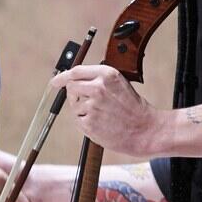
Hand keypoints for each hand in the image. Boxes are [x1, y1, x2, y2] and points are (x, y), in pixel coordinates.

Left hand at [50, 64, 167, 156]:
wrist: (145, 130)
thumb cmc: (134, 109)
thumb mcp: (119, 84)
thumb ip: (99, 79)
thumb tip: (76, 79)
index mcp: (107, 74)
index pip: (76, 71)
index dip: (63, 76)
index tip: (56, 81)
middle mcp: (98, 87)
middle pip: (71, 87)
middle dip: (74, 94)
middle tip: (85, 102)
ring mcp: (92, 106)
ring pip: (74, 105)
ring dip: (83, 110)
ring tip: (102, 115)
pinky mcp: (89, 123)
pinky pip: (78, 120)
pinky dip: (86, 123)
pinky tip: (101, 124)